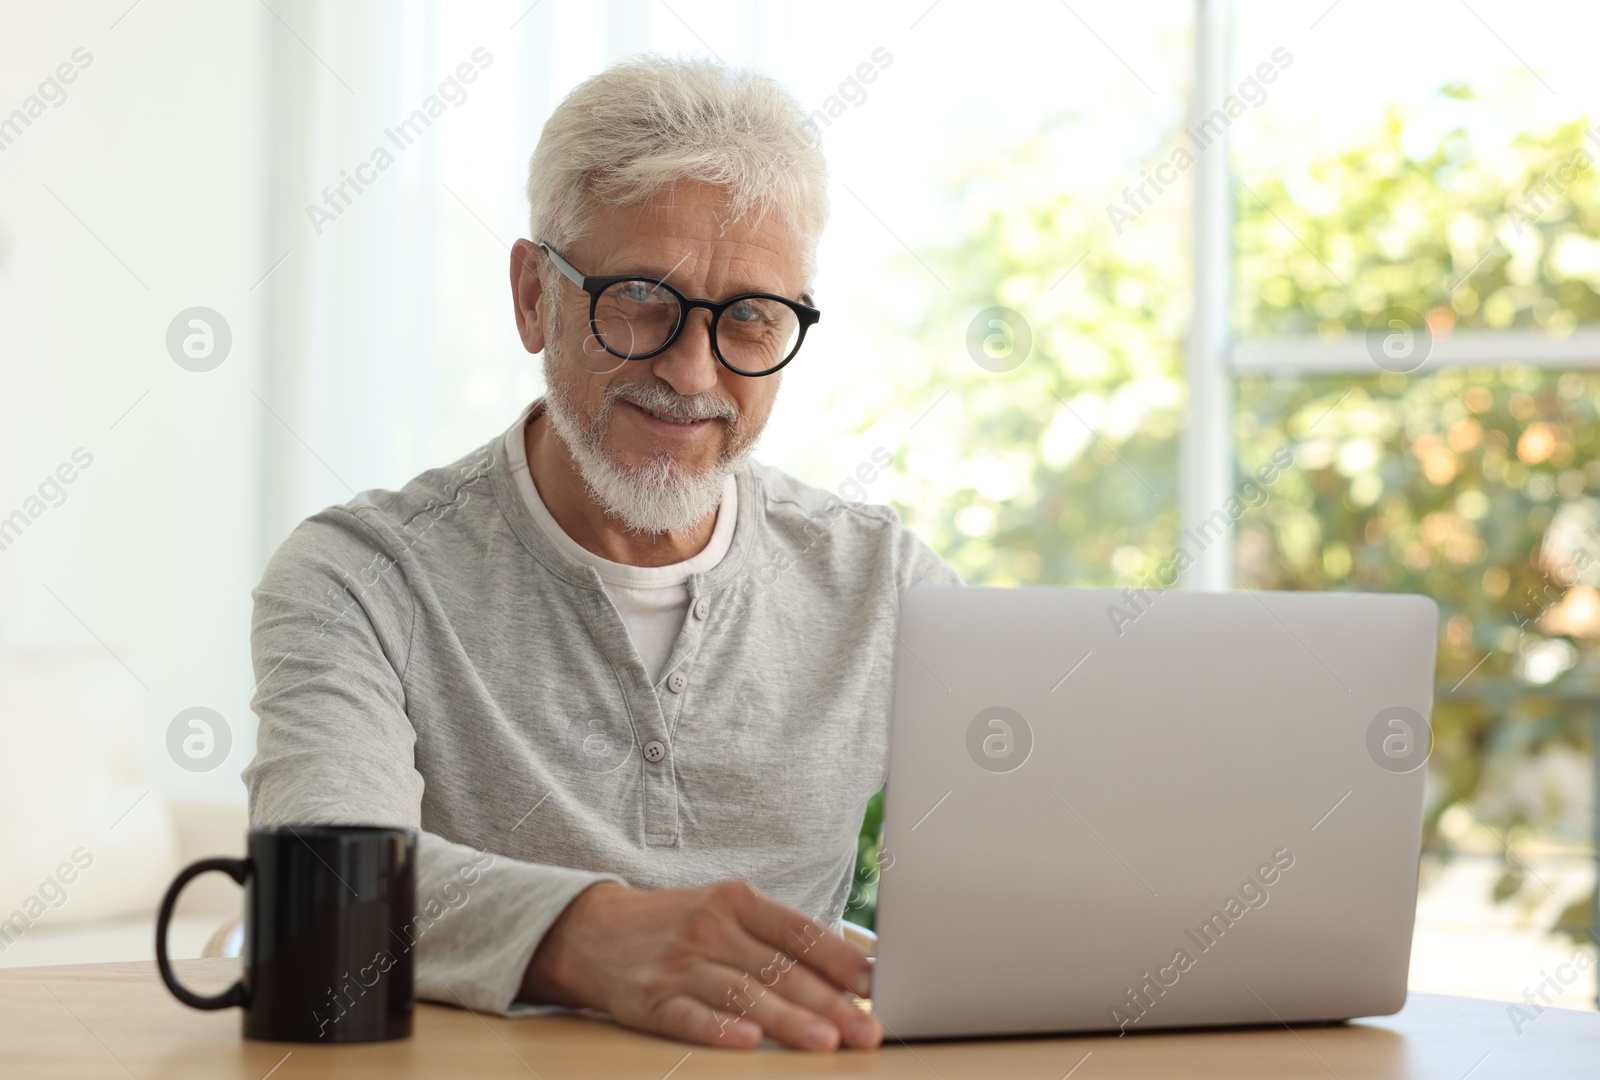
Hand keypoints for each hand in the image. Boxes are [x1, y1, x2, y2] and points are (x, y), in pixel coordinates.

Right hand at [519, 879, 880, 1050]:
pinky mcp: (650, 999)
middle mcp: (710, 928)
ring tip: (826, 1041)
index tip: (877, 986)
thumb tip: (850, 972)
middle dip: (830, 1002)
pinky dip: (719, 1030)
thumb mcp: (726, 912)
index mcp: (737, 901)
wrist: (591, 930)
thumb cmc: (677, 924)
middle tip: (867, 1029)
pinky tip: (748, 1043)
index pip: (800, 931)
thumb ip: (779, 937)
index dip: (841, 960)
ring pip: (743, 994)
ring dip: (788, 1020)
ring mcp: (679, 964)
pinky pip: (689, 1017)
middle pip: (779, 969)